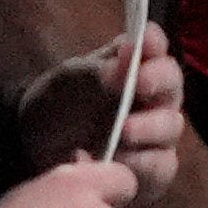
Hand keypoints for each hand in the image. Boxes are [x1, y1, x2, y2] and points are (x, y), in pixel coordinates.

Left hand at [16, 27, 183, 196]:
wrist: (34, 149)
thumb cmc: (59, 105)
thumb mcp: (72, 80)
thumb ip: (100, 69)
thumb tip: (126, 59)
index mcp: (134, 68)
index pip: (154, 49)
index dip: (154, 43)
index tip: (145, 38)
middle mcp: (154, 99)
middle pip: (173, 86)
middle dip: (159, 82)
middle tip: (141, 83)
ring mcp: (157, 135)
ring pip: (171, 127)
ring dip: (150, 127)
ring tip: (124, 132)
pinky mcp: (153, 168)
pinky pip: (161, 165)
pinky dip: (142, 163)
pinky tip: (118, 161)